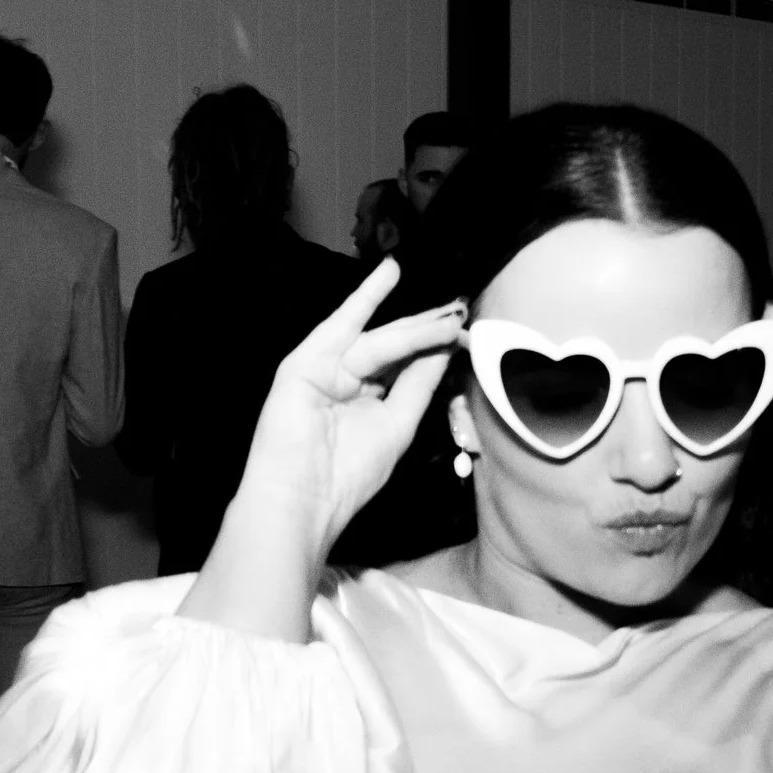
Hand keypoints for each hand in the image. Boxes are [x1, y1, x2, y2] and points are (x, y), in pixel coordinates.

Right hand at [234, 258, 463, 555]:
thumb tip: (444, 348)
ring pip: (379, 340)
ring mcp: (326, 368)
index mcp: (371, 399)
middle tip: (463, 310)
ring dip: (417, 327)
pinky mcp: (305, 362)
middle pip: (395, 346)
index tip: (469, 332)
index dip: (437, 348)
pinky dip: (365, 299)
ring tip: (451, 314)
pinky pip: (342, 327)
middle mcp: (349, 380)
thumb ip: (418, 382)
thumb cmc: (350, 473)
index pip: (408, 364)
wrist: (304, 498)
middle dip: (430, 329)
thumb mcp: (399, 423)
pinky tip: (390, 273)